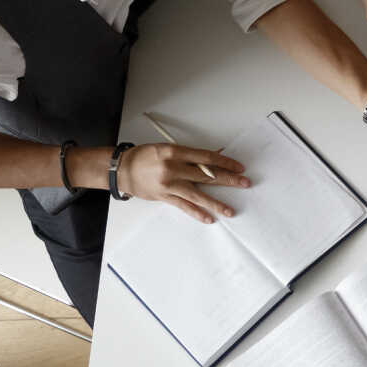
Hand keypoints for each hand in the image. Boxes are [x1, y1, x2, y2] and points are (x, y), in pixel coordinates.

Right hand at [116, 143, 247, 222]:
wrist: (121, 169)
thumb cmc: (145, 156)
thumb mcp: (168, 148)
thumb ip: (190, 155)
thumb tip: (215, 157)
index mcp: (175, 152)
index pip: (206, 157)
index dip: (225, 162)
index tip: (239, 167)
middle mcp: (173, 168)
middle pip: (207, 175)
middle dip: (228, 180)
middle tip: (245, 183)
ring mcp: (169, 184)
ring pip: (197, 195)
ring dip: (216, 203)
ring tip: (230, 210)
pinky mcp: (164, 197)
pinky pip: (184, 206)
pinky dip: (197, 213)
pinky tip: (209, 218)